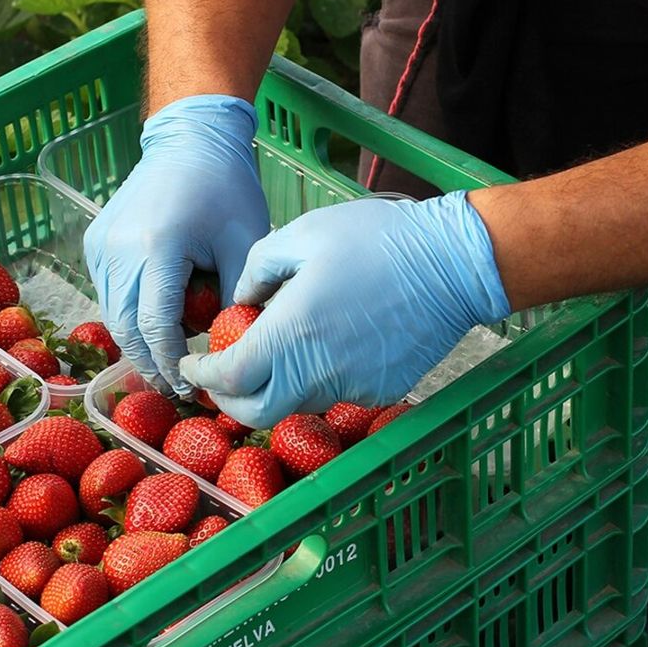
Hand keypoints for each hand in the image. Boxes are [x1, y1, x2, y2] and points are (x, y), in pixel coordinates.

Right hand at [83, 95, 269, 395]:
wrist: (189, 140)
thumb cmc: (226, 188)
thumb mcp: (244, 245)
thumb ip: (233, 299)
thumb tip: (227, 350)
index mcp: (157, 247)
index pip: (156, 326)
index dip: (170, 363)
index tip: (188, 387)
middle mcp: (118, 249)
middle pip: (126, 327)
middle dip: (149, 363)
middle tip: (173, 388)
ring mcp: (100, 245)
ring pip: (112, 314)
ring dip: (137, 341)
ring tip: (165, 362)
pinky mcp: (94, 243)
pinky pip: (109, 293)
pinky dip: (129, 312)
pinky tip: (155, 320)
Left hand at [178, 191, 510, 427]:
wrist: (455, 262)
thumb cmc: (376, 238)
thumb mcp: (302, 234)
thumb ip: (257, 270)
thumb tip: (239, 303)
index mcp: (291, 333)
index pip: (229, 376)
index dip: (202, 374)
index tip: (192, 361)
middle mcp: (318, 371)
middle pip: (256, 412)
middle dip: (229, 399)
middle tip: (221, 374)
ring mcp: (353, 386)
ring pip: (296, 402)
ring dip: (274, 386)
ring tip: (274, 350)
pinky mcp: (381, 390)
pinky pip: (335, 393)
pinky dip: (316, 377)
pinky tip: (324, 344)